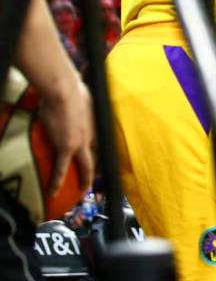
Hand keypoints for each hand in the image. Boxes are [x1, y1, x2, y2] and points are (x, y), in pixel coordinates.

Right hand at [38, 74, 94, 195]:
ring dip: (84, 178)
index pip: (97, 141)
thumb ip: (82, 102)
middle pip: (96, 156)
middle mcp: (90, 136)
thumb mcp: (83, 97)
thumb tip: (80, 96)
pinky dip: (57, 181)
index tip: (96, 157)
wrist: (64, 91)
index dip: (96, 150)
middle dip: (96, 169)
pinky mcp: (66, 147)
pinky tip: (54, 192)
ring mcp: (80, 143)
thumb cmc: (72, 89)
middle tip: (95, 180)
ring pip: (85, 165)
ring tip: (82, 190)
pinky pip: (61, 168)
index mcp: (94, 124)